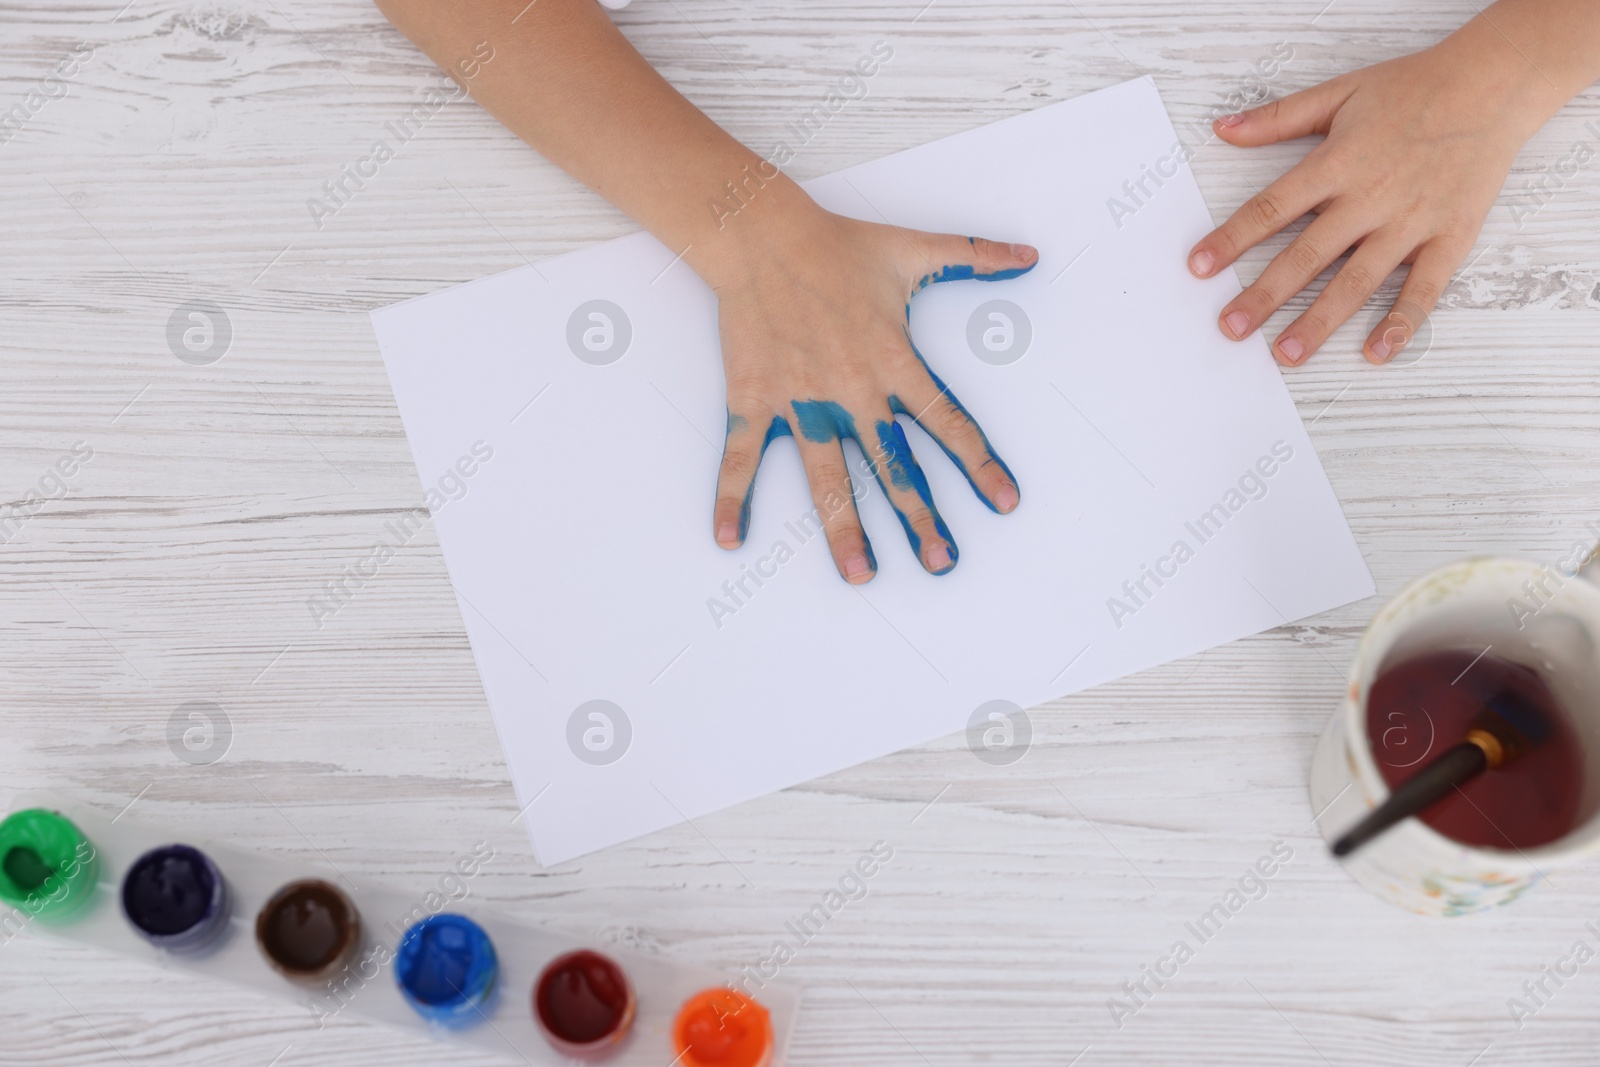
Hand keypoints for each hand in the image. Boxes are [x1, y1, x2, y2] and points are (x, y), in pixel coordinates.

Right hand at [707, 204, 1036, 582]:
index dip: (980, 464)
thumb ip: (975, 257)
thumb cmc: (838, 245)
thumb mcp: (916, 250)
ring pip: (827, 477)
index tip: (1004, 502)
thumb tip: (1029, 257)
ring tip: (860, 574)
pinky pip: (741, 456)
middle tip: (942, 562)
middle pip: (894, 467)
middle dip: (920, 517)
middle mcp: (852, 391)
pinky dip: (732, 496)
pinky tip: (729, 537)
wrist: (763, 235)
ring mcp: (801, 400)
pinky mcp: (755, 399)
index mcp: (894, 362)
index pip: (949, 423)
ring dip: (843, 529)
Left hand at [1186, 30, 1563, 365]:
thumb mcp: (1340, 92)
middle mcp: (1371, 197)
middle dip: (1264, 295)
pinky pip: (1423, 289)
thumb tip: (1223, 128)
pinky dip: (1401, 323)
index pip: (1271, 208)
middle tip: (1231, 328)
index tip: (1198, 268)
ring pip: (1357, 280)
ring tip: (1286, 353)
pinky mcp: (1450, 237)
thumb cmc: (1414, 88)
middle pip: (1306, 255)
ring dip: (1319, 320)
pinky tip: (1375, 352)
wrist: (1494, 83)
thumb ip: (1278, 117)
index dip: (1231, 239)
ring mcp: (1411, 221)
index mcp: (1338, 163)